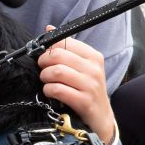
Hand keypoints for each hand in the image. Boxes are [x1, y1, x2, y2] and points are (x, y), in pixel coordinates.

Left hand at [36, 27, 115, 143]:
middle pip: (57, 55)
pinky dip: (48, 90)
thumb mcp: (81, 67)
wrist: (100, 116)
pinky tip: (50, 93)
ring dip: (45, 77)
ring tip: (47, 82)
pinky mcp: (84, 101)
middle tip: (43, 71)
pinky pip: (57, 90)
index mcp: (93, 56)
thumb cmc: (86, 89)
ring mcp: (90, 85)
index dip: (48, 49)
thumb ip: (65, 48)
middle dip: (44, 63)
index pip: (64, 42)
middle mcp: (94, 68)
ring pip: (56, 72)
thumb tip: (49, 28)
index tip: (45, 58)